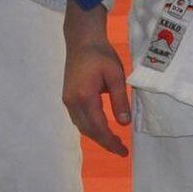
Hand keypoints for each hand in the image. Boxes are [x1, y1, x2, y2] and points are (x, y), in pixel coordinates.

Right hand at [61, 2, 134, 155]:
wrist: (82, 40)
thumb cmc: (101, 55)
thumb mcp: (116, 75)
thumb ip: (120, 99)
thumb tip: (124, 123)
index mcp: (85, 96)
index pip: (98, 127)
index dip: (110, 141)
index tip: (123, 151)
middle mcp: (72, 102)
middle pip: (88, 130)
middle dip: (104, 142)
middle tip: (121, 149)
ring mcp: (67, 100)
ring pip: (81, 126)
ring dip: (97, 136)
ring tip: (113, 141)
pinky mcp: (67, 97)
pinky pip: (78, 119)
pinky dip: (90, 127)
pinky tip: (100, 128)